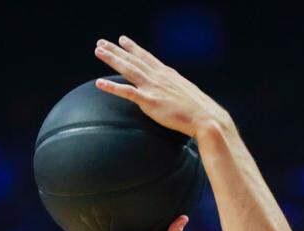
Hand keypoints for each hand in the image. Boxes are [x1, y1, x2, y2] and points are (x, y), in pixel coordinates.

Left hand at [93, 36, 231, 138]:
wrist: (205, 117)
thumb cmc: (198, 110)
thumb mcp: (185, 92)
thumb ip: (174, 88)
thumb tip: (169, 91)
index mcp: (167, 74)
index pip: (146, 57)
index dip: (133, 48)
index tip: (122, 40)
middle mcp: (158, 76)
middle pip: (133, 59)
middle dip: (116, 50)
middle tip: (101, 42)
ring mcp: (153, 87)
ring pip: (128, 69)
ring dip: (112, 59)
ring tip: (98, 51)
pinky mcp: (149, 101)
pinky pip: (126, 92)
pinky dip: (112, 87)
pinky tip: (99, 83)